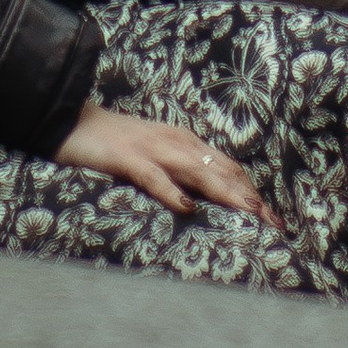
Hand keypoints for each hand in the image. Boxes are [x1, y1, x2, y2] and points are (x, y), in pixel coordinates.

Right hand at [55, 103, 274, 223]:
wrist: (74, 121)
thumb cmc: (116, 145)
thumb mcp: (156, 158)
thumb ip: (181, 174)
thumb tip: (207, 202)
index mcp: (185, 143)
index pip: (228, 168)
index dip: (252, 192)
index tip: (273, 219)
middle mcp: (176, 142)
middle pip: (221, 171)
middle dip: (250, 198)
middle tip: (274, 225)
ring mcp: (153, 148)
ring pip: (198, 171)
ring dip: (226, 193)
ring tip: (249, 214)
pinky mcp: (128, 158)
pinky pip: (154, 176)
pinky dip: (172, 191)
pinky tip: (187, 207)